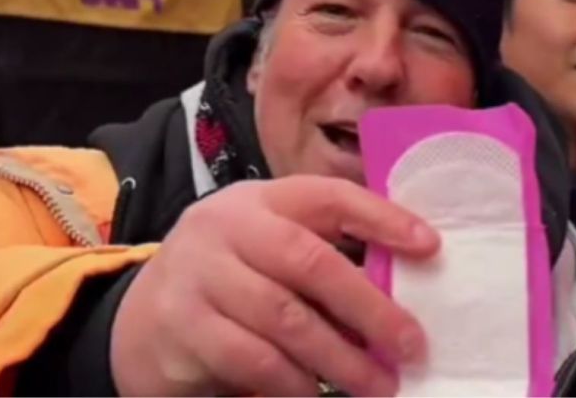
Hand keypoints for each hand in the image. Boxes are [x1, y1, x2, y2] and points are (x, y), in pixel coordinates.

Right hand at [110, 176, 440, 396]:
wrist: (145, 316)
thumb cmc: (233, 275)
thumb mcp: (270, 247)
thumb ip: (322, 255)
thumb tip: (402, 288)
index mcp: (262, 200)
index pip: (328, 197)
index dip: (381, 218)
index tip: (430, 246)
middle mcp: (228, 227)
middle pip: (309, 261)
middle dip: (368, 306)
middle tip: (411, 344)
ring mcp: (200, 275)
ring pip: (284, 318)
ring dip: (340, 358)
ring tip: (379, 384)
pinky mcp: (184, 326)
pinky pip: (252, 359)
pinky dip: (293, 383)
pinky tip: (318, 396)